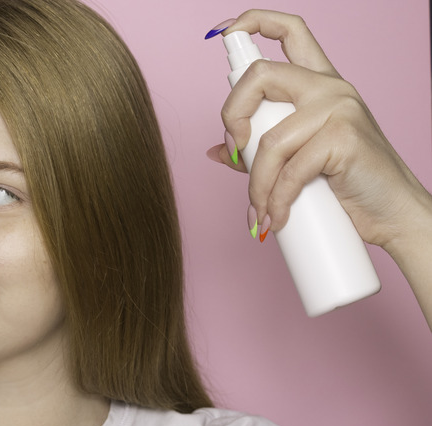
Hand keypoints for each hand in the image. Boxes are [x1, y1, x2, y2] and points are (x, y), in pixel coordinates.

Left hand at [207, 10, 431, 328]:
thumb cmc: (347, 186)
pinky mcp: (344, 136)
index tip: (221, 33)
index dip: (253, 22)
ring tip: (260, 213)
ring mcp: (339, 108)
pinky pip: (290, 170)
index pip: (290, 31)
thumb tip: (217, 151)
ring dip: (256, 186)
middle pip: (260, 74)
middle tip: (235, 152)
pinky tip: (275, 219)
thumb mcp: (297, 162)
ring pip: (269, 139)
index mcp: (318, 84)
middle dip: (232, 116)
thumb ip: (259, 151)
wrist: (392, 215)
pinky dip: (275, 201)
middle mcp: (329, 87)